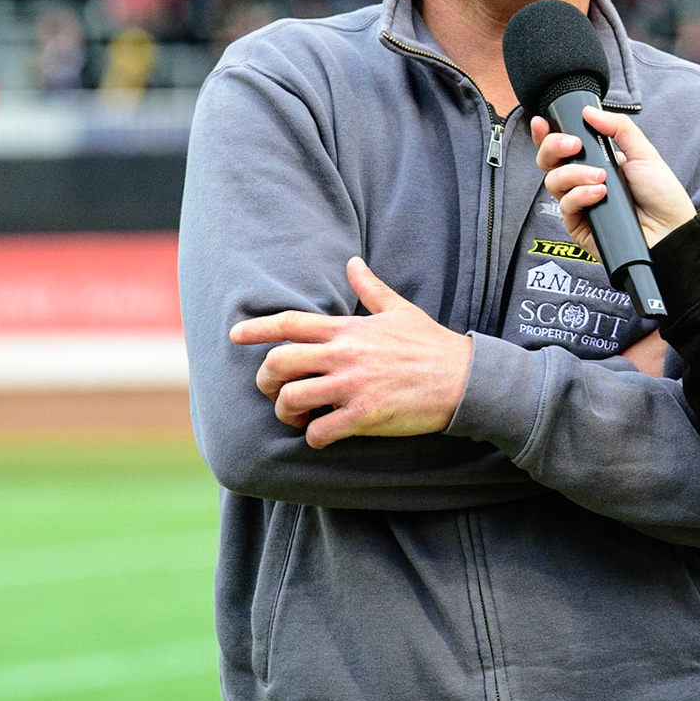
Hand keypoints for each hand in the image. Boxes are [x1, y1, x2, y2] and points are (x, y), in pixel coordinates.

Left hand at [229, 257, 471, 447]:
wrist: (464, 379)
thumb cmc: (432, 344)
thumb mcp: (400, 310)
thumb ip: (371, 288)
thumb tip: (353, 262)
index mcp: (348, 329)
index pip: (290, 324)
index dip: (257, 329)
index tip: (234, 335)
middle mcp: (344, 355)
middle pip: (278, 364)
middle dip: (266, 381)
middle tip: (275, 391)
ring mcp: (352, 386)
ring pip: (291, 400)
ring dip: (286, 413)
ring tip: (298, 418)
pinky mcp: (364, 415)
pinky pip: (319, 432)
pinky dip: (313, 438)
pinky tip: (321, 436)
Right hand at [531, 106, 696, 252]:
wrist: (671, 230)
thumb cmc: (661, 195)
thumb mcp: (644, 153)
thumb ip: (618, 128)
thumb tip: (588, 111)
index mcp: (596, 162)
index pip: (562, 147)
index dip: (546, 135)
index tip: (541, 123)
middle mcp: (583, 182)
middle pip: (548, 162)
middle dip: (553, 147)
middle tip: (573, 145)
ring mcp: (580, 204)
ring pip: (553, 182)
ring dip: (574, 174)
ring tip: (601, 178)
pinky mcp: (579, 227)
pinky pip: (565, 206)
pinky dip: (580, 196)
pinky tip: (600, 194)